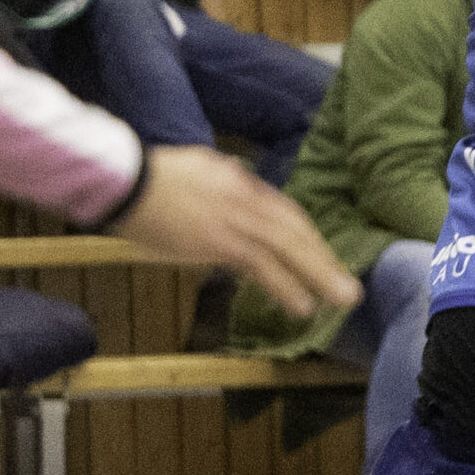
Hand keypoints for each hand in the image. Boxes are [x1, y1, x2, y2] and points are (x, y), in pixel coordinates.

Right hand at [111, 146, 360, 316]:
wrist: (126, 180)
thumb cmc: (151, 179)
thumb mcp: (198, 169)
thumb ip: (223, 182)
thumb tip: (238, 186)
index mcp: (241, 181)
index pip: (285, 212)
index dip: (307, 239)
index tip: (321, 259)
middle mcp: (246, 196)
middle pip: (295, 229)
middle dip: (323, 258)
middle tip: (348, 286)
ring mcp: (236, 218)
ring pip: (288, 247)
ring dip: (319, 275)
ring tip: (342, 299)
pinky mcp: (220, 240)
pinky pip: (263, 265)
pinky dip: (286, 285)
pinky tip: (302, 305)